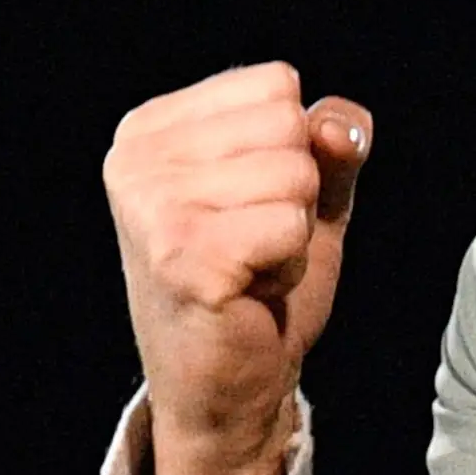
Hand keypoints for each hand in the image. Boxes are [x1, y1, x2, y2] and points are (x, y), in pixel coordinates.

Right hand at [104, 63, 371, 474]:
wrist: (226, 390)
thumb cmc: (256, 286)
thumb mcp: (305, 195)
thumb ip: (328, 142)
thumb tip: (338, 125)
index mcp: (152, 128)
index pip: (275, 84)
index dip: (292, 151)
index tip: (249, 208)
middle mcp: (137, 159)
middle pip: (287, 122)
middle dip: (295, 192)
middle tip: (251, 245)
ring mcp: (153, 206)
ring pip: (295, 173)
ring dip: (292, 232)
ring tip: (249, 269)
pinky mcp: (182, 255)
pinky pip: (291, 225)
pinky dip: (288, 264)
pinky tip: (250, 292)